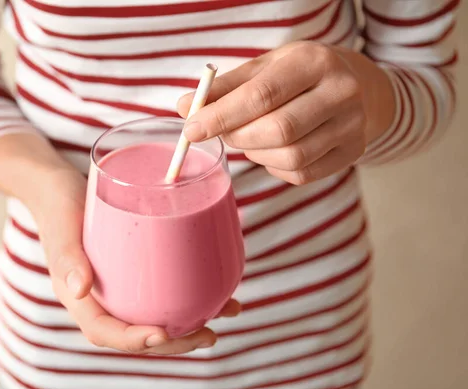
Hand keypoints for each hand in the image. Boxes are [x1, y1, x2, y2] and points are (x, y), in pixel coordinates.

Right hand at [0, 133, 240, 354]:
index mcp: (78, 298)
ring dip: (189, 323)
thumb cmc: (58, 205)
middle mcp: (100, 298)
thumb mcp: (62, 226)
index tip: (162, 334)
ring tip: (225, 313)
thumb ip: (68, 256)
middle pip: (136, 332)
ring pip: (152, 315)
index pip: (103, 331)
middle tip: (208, 335)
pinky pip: (160, 291)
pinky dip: (189, 294)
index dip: (133, 340)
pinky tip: (218, 287)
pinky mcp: (133, 271)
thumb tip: (79, 290)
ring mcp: (117, 287)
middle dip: (173, 342)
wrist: (59, 188)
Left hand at [178, 41, 395, 184]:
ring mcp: (352, 126)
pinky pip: (302, 174)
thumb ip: (224, 89)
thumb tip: (184, 108)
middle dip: (239, 137)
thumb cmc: (298, 75)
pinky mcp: (353, 153)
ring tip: (250, 138)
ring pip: (291, 157)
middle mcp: (341, 92)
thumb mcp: (263, 69)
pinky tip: (272, 150)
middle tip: (223, 132)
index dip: (221, 116)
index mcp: (313, 62)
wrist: (356, 86)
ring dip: (257, 154)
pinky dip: (275, 167)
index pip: (261, 95)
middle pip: (279, 130)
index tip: (192, 129)